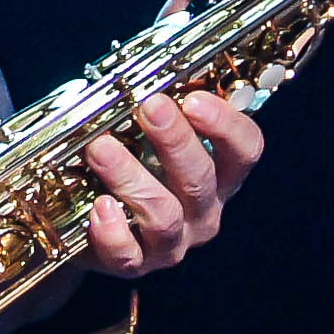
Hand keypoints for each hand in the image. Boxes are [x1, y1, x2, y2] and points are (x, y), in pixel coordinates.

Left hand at [80, 90, 263, 278]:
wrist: (87, 223)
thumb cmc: (127, 164)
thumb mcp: (146, 134)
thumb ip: (153, 108)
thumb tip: (135, 69)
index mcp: (218, 174)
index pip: (245, 150)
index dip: (227, 125)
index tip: (195, 99)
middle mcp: (203, 211)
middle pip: (202, 179)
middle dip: (176, 140)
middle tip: (149, 107)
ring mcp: (172, 242)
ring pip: (163, 214)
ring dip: (131, 177)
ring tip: (100, 148)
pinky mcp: (135, 263)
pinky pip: (129, 255)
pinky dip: (112, 232)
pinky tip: (98, 208)